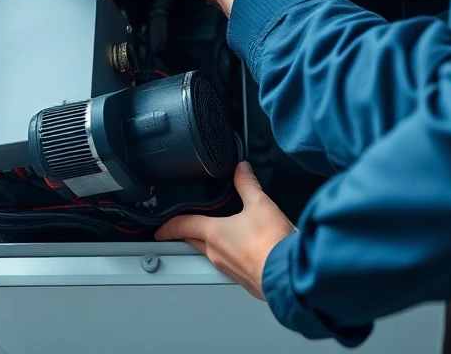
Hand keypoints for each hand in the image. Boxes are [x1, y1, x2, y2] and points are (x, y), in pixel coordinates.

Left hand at [154, 161, 295, 300]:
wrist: (289, 274)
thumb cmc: (273, 244)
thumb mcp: (260, 204)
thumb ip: (247, 184)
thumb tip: (241, 169)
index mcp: (215, 234)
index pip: (183, 226)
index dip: (169, 226)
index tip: (160, 229)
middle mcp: (217, 254)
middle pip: (193, 242)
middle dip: (188, 234)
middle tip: (185, 228)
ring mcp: (229, 269)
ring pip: (211, 254)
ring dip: (210, 244)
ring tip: (219, 232)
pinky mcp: (243, 280)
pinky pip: (228, 265)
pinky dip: (230, 255)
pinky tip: (243, 248)